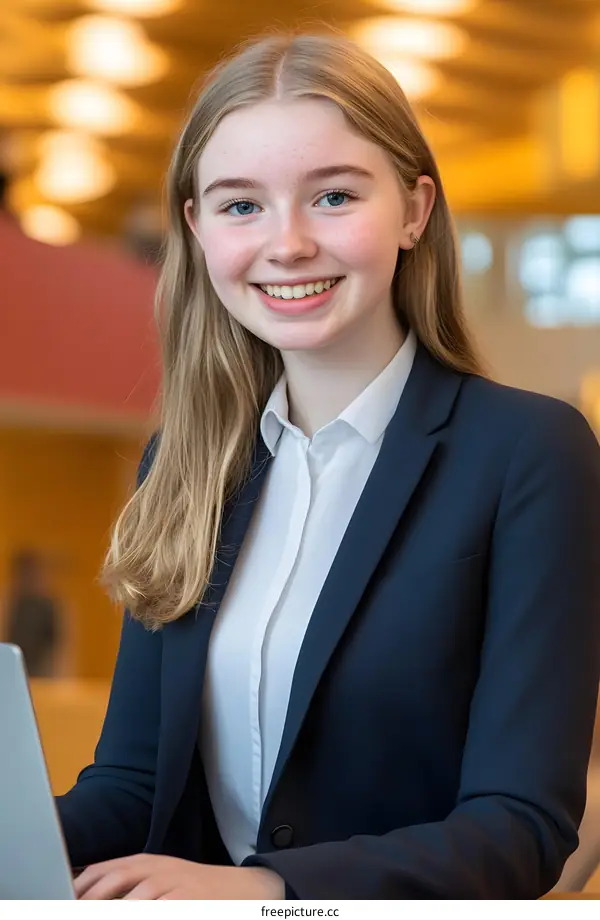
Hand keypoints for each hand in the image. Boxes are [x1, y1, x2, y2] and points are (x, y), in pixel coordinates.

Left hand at [73, 854, 284, 899]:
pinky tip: (137, 915)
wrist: (242, 889)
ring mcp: (173, 886)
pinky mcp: (189, 901)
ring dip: (115, 912)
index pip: (102, 871)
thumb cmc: (192, 889)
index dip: (79, 886)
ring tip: (96, 915)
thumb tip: (88, 895)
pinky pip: (161, 910)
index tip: (62, 899)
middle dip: (90, 902)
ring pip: (133, 903)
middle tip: (73, 910)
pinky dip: (145, 912)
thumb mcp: (159, 878)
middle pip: (112, 884)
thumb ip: (128, 884)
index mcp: (144, 862)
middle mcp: (156, 870)